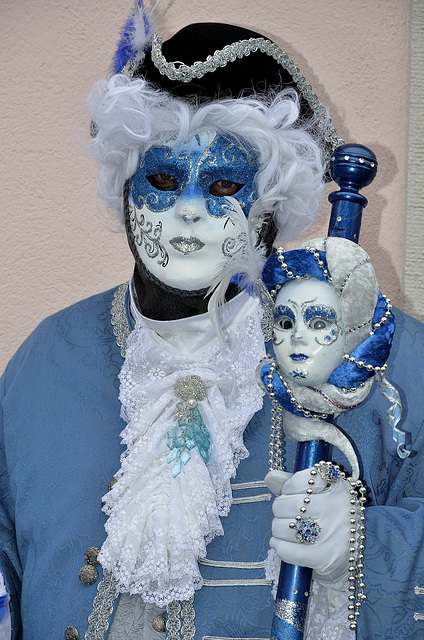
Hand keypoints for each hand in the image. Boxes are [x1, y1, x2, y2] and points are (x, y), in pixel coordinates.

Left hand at [265, 467, 350, 590]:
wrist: (367, 553)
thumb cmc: (337, 519)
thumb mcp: (323, 495)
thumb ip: (294, 483)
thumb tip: (271, 477)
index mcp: (338, 487)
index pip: (302, 479)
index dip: (289, 487)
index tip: (293, 494)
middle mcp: (336, 507)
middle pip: (287, 504)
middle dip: (280, 511)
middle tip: (288, 516)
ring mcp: (332, 533)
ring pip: (284, 527)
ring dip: (278, 530)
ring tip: (286, 531)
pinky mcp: (326, 557)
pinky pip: (289, 551)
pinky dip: (279, 547)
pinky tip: (281, 545)